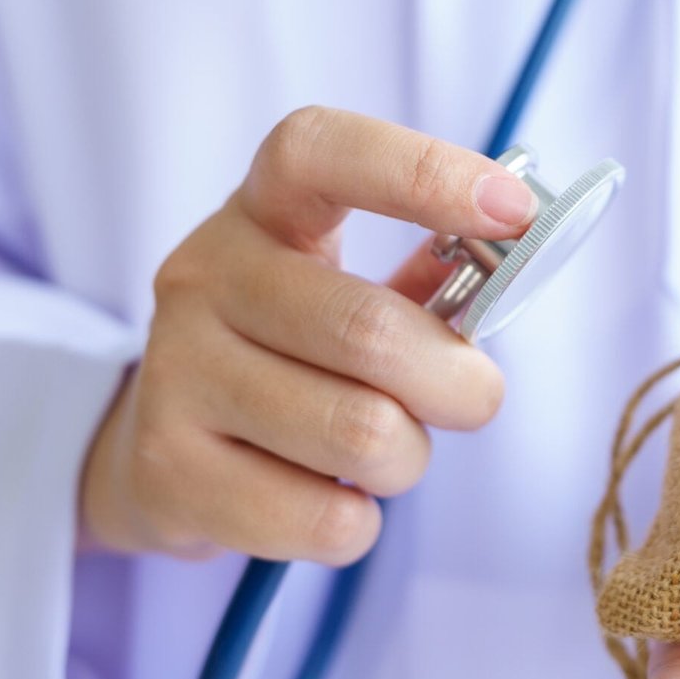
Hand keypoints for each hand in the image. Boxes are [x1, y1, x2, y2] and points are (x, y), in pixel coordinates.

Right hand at [78, 106, 536, 561]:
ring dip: (407, 461)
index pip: (320, 154)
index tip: (515, 210)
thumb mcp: (345, 293)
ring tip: (382, 453)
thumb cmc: (294, 360)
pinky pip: (325, 520)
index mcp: (261, 212)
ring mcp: (174, 373)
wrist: (161, 455)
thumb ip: (431, 279)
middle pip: (370, 331)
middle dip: (459, 384)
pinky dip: (359, 524)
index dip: (422, 171)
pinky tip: (330, 501)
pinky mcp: (168, 471)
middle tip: (472, 400)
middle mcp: (202, 277)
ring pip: (360, 434)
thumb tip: (518, 256)